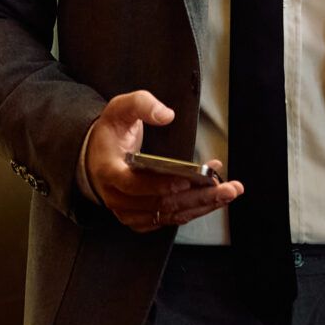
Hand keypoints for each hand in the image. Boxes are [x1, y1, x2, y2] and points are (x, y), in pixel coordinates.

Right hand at [82, 91, 242, 233]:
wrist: (97, 157)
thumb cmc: (111, 133)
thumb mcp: (119, 109)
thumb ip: (141, 104)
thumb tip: (166, 115)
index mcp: (108, 170)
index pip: (132, 184)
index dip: (159, 185)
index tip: (187, 179)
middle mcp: (116, 197)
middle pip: (158, 204)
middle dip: (196, 196)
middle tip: (224, 187)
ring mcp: (127, 212)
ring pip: (167, 215)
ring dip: (201, 206)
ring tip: (227, 193)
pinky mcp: (139, 219)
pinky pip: (168, 220)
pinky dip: (192, 212)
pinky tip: (212, 201)